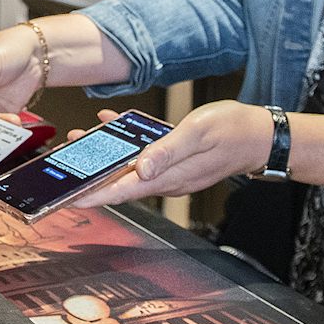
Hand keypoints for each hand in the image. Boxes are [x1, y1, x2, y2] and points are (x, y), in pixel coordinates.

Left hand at [67, 101, 275, 207]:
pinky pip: (145, 154)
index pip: (122, 191)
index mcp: (169, 177)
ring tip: (80, 139)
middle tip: (62, 166)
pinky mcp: (176, 160)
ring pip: (129, 167)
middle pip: (120, 182)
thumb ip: (167, 151)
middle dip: (90, 176)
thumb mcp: (198, 134)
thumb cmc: (234, 131)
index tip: (68, 199)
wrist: (261, 135)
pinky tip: (113, 123)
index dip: (93, 196)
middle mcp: (167, 180)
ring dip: (105, 156)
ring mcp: (172, 171)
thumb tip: (140, 169)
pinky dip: (126, 141)